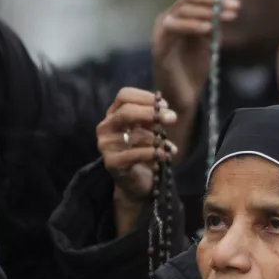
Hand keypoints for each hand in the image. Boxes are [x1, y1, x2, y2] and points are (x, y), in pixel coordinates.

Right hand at [98, 88, 177, 234]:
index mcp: (113, 114)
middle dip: (152, 113)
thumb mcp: (150, 130)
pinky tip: (165, 155)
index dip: (146, 97)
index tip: (165, 105)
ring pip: (136, 135)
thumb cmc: (144, 151)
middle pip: (126, 112)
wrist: (137, 183)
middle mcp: (105, 127)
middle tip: (173, 118)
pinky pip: (136, 154)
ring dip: (157, 140)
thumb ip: (154, 119)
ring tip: (168, 147)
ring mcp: (106, 145)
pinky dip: (154, 153)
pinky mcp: (111, 163)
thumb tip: (166, 111)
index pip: (124, 96)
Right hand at [151, 0, 239, 114]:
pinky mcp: (159, 45)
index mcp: (180, 14)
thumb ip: (215, 19)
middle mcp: (168, 17)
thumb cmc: (194, 68)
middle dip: (215, 0)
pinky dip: (192, 25)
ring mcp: (162, 30)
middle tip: (235, 8)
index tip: (233, 2)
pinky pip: (173, 27)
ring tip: (228, 17)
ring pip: (183, 8)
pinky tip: (208, 29)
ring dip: (208, 11)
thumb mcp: (210, 39)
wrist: (183, 96)